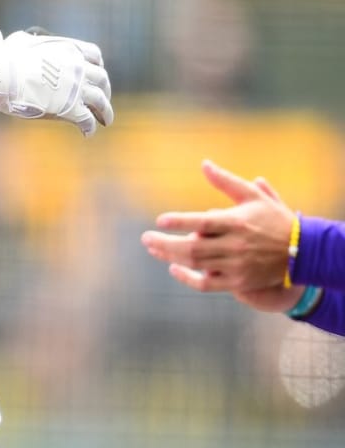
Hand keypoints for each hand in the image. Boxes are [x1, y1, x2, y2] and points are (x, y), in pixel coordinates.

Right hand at [0, 28, 112, 136]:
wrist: (1, 75)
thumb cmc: (4, 58)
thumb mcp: (23, 41)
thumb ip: (32, 43)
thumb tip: (24, 42)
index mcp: (69, 49)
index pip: (94, 55)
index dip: (97, 65)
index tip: (96, 71)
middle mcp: (78, 67)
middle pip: (101, 79)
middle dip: (104, 90)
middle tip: (102, 100)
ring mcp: (77, 88)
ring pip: (100, 101)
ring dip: (105, 111)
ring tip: (106, 120)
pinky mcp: (70, 108)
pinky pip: (86, 120)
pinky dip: (89, 127)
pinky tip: (88, 133)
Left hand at [140, 160, 296, 300]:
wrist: (302, 251)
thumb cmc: (273, 219)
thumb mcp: (253, 196)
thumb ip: (226, 182)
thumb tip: (204, 164)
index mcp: (238, 222)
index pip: (205, 222)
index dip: (181, 221)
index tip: (161, 220)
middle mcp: (235, 245)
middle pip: (194, 247)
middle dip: (165, 244)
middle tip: (145, 238)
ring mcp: (236, 265)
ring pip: (197, 264)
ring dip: (171, 257)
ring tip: (153, 249)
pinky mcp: (238, 282)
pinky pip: (206, 283)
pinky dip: (188, 278)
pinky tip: (174, 268)